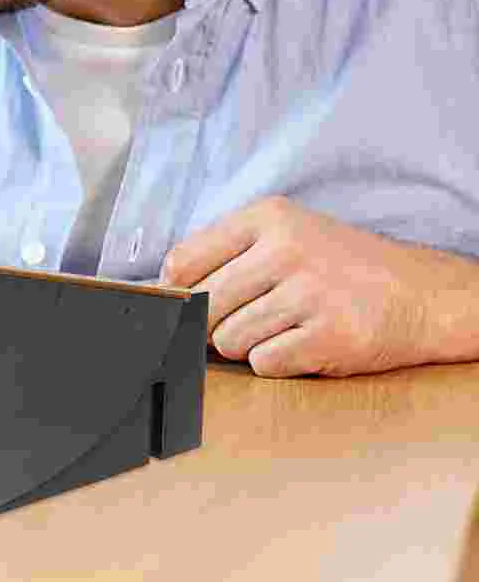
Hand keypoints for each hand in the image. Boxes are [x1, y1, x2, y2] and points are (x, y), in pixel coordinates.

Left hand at [160, 196, 466, 376]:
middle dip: (212, 324)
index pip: (184, 261)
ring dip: (246, 344)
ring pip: (230, 339)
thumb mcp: (284, 234)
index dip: (174, 291)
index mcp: (266, 218)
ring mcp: (309, 293)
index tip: (181, 303)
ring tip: (279, 328)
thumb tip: (163, 292)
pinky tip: (301, 343)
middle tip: (242, 321)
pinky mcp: (329, 336)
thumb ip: (225, 253)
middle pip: (204, 305)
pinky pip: (264, 363)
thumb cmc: (338, 266)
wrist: (419, 294)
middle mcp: (286, 250)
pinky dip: (275, 361)